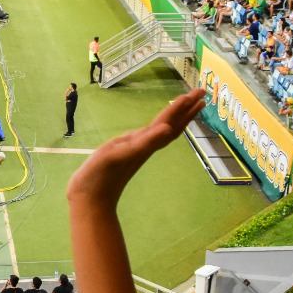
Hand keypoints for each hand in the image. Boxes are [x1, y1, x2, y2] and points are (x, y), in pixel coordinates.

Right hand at [67, 90, 206, 204]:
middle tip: (202, 93)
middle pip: (172, 125)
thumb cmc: (101, 176)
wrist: (91, 199)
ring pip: (163, 131)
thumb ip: (145, 141)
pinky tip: (155, 128)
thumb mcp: (121, 154)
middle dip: (187, 110)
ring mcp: (138, 150)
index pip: (168, 121)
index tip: (198, 93)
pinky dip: (155, 129)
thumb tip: (168, 128)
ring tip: (186, 106)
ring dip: (176, 118)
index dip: (182, 107)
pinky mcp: (128, 154)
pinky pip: (149, 137)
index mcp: (145, 143)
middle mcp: (146, 145)